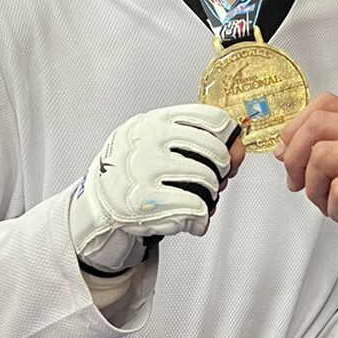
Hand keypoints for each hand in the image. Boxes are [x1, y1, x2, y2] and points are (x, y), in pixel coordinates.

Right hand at [69, 104, 245, 273]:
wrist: (99, 203)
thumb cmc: (137, 169)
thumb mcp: (161, 142)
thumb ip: (200, 140)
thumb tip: (239, 151)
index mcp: (155, 121)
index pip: (211, 118)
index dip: (229, 139)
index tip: (228, 152)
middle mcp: (149, 140)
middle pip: (215, 151)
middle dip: (222, 171)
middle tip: (212, 180)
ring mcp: (145, 170)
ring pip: (209, 180)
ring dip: (211, 195)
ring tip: (199, 198)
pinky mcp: (145, 201)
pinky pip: (196, 208)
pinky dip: (201, 218)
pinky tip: (193, 218)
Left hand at [275, 94, 337, 286]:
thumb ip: (327, 156)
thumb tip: (286, 148)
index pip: (327, 104)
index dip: (296, 127)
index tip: (288, 153)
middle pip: (319, 125)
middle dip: (296, 158)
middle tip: (299, 183)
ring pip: (324, 156)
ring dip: (316, 188)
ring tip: (332, 204)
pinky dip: (336, 209)